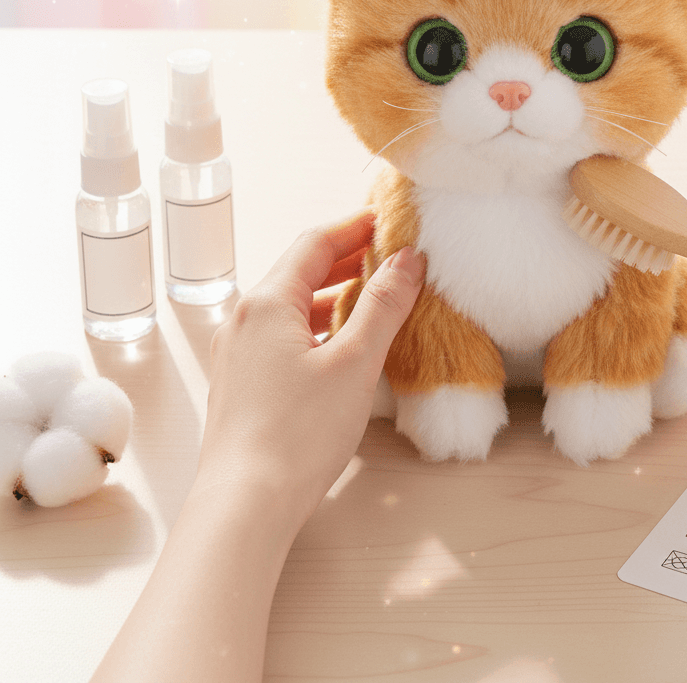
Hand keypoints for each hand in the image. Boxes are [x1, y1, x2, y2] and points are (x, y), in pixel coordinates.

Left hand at [198, 210, 424, 525]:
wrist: (244, 507)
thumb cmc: (299, 433)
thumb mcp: (356, 362)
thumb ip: (383, 304)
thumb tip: (407, 259)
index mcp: (267, 302)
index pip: (315, 243)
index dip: (355, 227)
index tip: (389, 220)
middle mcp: (244, 319)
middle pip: (300, 271)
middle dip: (348, 258)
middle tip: (390, 253)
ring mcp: (238, 353)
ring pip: (291, 306)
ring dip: (333, 294)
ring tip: (376, 295)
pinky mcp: (242, 383)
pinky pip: (282, 336)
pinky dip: (317, 326)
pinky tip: (344, 344)